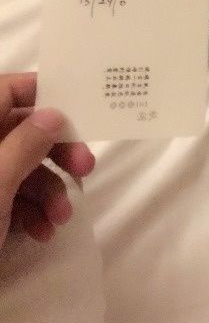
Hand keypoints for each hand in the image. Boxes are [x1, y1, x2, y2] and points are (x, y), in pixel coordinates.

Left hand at [0, 73, 95, 250]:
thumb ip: (25, 143)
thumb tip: (52, 114)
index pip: (5, 90)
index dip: (39, 92)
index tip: (76, 106)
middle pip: (23, 131)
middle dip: (56, 151)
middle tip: (85, 166)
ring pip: (24, 168)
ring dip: (50, 190)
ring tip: (61, 217)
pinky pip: (15, 197)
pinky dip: (34, 212)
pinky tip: (42, 232)